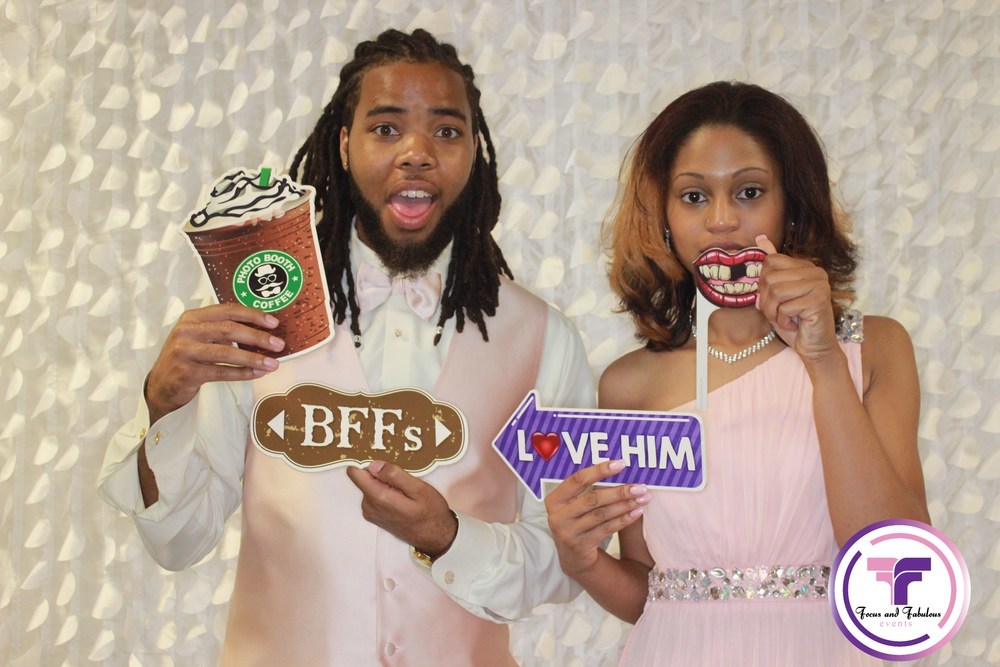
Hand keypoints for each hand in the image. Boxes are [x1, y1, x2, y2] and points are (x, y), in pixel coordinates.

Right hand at [145, 303, 283, 423]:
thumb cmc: (187, 358)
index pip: (227, 310)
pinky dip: (242, 373)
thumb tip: (261, 331)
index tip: (273, 322)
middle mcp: (186, 331)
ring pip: (226, 352)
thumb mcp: (199, 337)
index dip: (252, 315)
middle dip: (257, 337)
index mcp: (192, 317)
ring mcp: (184, 351)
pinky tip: (257, 374)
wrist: (160, 385)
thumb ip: (221, 330)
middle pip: (229, 329)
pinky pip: (221, 372)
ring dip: (253, 358)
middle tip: (278, 344)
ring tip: (273, 364)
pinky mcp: (187, 372)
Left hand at [346, 461, 457, 557]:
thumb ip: (395, 475)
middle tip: (403, 478)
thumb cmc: (430, 512)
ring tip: (405, 489)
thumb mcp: (419, 489)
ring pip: (370, 486)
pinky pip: (374, 494)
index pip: (356, 474)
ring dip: (385, 483)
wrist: (435, 537)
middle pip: (365, 478)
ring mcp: (370, 512)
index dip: (366, 462)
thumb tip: (373, 465)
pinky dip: (386, 491)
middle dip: (381, 473)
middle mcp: (370, 506)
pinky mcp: (374, 515)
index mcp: (379, 498)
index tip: (379, 458)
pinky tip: (402, 496)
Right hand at [544, 459, 648, 576]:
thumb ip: (588, 490)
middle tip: (640, 486)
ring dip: (625, 505)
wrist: (572, 557)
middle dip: (619, 491)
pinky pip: (607, 529)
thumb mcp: (574, 505)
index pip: (577, 480)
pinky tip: (637, 512)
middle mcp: (558, 516)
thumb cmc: (577, 521)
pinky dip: (624, 519)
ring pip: (602, 514)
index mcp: (555, 500)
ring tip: (643, 498)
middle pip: (593, 499)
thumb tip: (619, 471)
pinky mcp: (581, 546)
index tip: (621, 464)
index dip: (599, 471)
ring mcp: (569, 533)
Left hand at [755, 235, 839, 365]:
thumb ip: (770, 267)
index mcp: (805, 266)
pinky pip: (786, 307)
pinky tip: (795, 324)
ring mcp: (819, 285)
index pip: (770, 261)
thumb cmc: (794, 321)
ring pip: (776, 292)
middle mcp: (815, 272)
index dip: (763, 284)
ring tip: (785, 319)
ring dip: (773, 312)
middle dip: (766, 301)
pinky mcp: (819, 300)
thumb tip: (759, 238)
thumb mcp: (776, 293)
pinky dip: (784, 320)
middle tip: (777, 313)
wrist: (814, 347)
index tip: (772, 299)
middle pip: (770, 277)